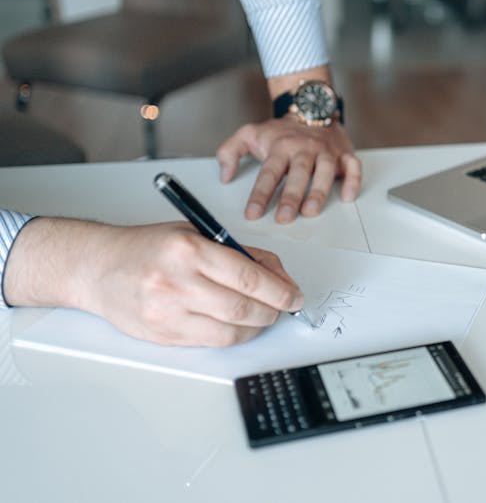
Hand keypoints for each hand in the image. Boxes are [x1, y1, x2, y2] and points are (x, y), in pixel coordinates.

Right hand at [4, 219, 303, 346]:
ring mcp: (167, 313)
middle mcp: (176, 282)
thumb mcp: (196, 234)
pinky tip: (238, 325)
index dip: (280, 291)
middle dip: (273, 311)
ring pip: (230, 332)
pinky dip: (232, 336)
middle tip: (284, 307)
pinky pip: (211, 343)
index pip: (249, 277)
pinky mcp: (162, 336)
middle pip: (244, 308)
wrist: (97, 267)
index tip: (295, 296)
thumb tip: (280, 277)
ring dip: (256, 327)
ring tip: (262, 316)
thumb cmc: (148, 247)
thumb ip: (240, 253)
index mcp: (188, 250)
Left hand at [216, 118, 361, 222]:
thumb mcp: (249, 133)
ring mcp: (326, 151)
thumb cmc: (282, 131)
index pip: (269, 172)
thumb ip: (230, 152)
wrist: (310, 109)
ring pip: (326, 171)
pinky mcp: (345, 153)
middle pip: (298, 173)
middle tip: (284, 217)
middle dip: (291, 196)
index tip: (253, 213)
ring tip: (311, 211)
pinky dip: (353, 181)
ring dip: (319, 191)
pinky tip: (347, 197)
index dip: (260, 194)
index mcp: (281, 146)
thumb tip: (225, 175)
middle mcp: (305, 149)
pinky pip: (353, 167)